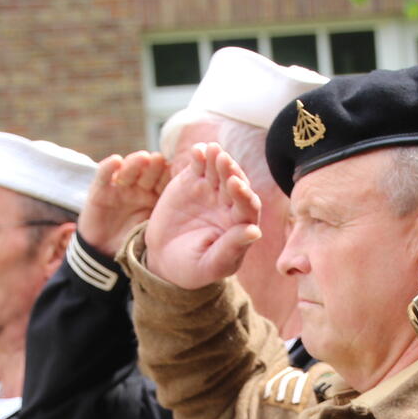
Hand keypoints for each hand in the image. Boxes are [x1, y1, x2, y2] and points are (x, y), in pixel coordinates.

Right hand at [80, 151, 169, 257]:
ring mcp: (120, 187)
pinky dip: (108, 167)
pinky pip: (104, 175)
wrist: (104, 253)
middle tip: (159, 160)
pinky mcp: (100, 189)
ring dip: (135, 163)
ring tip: (142, 158)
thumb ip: (168, 226)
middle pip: (148, 171)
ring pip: (129, 169)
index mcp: (156, 196)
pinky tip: (116, 161)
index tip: (176, 171)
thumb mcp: (153, 235)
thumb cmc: (133, 244)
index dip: (168, 175)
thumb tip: (191, 228)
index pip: (164, 180)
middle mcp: (139, 187)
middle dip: (154, 166)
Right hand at [142, 143, 260, 290]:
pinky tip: (198, 150)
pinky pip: (199, 166)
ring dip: (217, 159)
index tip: (236, 186)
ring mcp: (212, 190)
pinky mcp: (193, 181)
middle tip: (225, 161)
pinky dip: (199, 157)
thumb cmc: (192, 268)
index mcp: (241, 225)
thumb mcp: (211, 264)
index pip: (248, 207)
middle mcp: (231, 205)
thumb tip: (254, 231)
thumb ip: (231, 248)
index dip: (243, 196)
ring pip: (219, 171)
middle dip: (231, 172)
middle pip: (236, 184)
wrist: (163, 258)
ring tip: (213, 150)